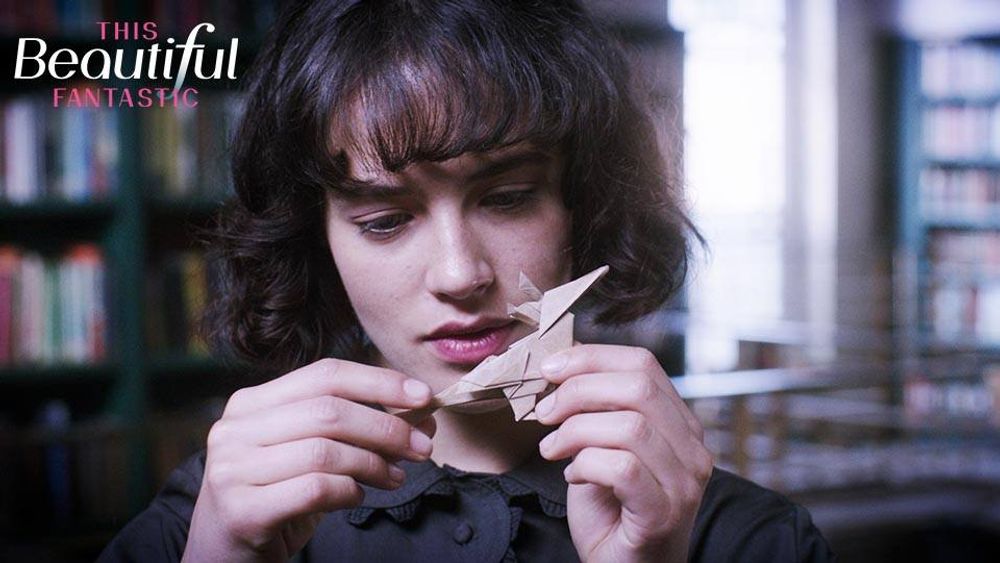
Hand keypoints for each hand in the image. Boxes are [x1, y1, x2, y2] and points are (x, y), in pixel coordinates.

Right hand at [182, 358, 434, 562]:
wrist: (224, 557)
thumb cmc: (276, 500)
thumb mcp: (317, 457)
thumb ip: (363, 431)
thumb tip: (423, 414)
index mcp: (252, 403)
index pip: (325, 375)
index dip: (379, 382)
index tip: (423, 396)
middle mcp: (235, 429)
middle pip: (329, 411)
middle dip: (387, 427)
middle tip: (422, 448)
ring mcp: (232, 469)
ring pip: (325, 451)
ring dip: (373, 463)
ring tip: (395, 477)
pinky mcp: (242, 509)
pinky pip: (314, 489)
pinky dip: (348, 492)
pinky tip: (357, 497)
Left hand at [534, 345, 712, 562]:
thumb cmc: (611, 510)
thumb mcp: (601, 446)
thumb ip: (594, 408)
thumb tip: (562, 362)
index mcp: (679, 423)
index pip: (643, 364)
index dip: (591, 357)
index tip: (550, 367)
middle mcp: (691, 448)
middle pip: (638, 387)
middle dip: (578, 390)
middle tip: (544, 412)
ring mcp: (683, 482)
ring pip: (629, 426)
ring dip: (575, 431)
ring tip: (552, 449)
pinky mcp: (664, 512)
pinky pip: (623, 468)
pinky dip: (586, 464)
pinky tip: (573, 476)